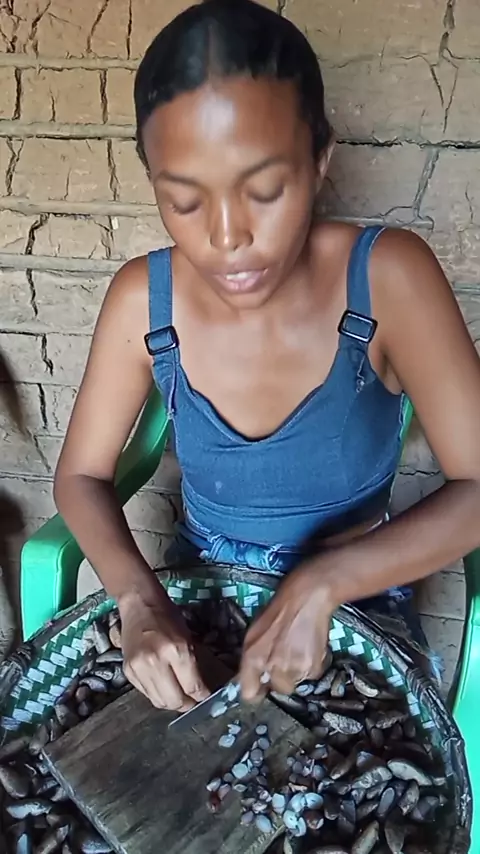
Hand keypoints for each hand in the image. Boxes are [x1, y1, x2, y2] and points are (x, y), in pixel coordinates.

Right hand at [118, 589, 208, 711]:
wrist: (139, 606)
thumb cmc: (168, 618)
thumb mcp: (188, 638)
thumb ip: (193, 665)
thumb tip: (199, 690)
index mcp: (177, 651)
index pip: (192, 686)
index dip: (201, 696)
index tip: (205, 697)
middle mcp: (156, 662)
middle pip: (174, 700)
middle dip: (187, 704)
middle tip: (193, 701)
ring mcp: (139, 668)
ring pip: (159, 701)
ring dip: (172, 703)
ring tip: (179, 697)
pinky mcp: (128, 671)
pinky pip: (146, 693)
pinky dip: (157, 695)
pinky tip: (164, 688)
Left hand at [239, 562, 335, 700]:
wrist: (306, 598)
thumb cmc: (277, 611)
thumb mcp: (254, 633)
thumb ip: (251, 659)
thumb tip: (253, 678)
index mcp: (253, 657)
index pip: (249, 694)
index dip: (256, 691)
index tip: (261, 686)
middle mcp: (272, 667)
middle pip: (277, 689)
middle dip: (281, 678)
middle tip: (285, 659)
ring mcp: (294, 669)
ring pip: (295, 683)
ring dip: (296, 671)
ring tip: (298, 649)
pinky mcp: (313, 668)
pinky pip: (310, 676)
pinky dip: (311, 665)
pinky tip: (309, 647)